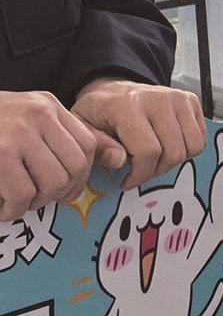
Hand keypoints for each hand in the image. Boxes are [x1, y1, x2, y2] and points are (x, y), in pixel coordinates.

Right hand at [0, 91, 112, 218]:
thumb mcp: (27, 118)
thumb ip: (66, 135)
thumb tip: (117, 158)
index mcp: (47, 105)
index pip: (87, 144)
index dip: (83, 174)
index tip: (66, 190)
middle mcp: (38, 116)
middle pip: (74, 167)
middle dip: (59, 193)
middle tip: (37, 201)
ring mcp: (17, 134)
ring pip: (50, 183)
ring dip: (34, 203)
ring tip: (16, 203)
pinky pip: (21, 194)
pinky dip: (12, 209)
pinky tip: (2, 208)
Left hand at [72, 78, 205, 190]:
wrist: (113, 88)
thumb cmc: (97, 113)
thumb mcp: (83, 130)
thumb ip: (98, 147)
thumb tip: (120, 161)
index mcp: (128, 106)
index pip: (148, 151)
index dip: (139, 175)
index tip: (126, 182)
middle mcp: (159, 98)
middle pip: (173, 152)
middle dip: (156, 171)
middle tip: (140, 171)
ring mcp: (178, 98)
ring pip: (192, 147)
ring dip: (173, 162)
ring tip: (154, 159)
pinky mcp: (191, 100)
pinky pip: (201, 138)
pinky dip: (187, 150)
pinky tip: (167, 147)